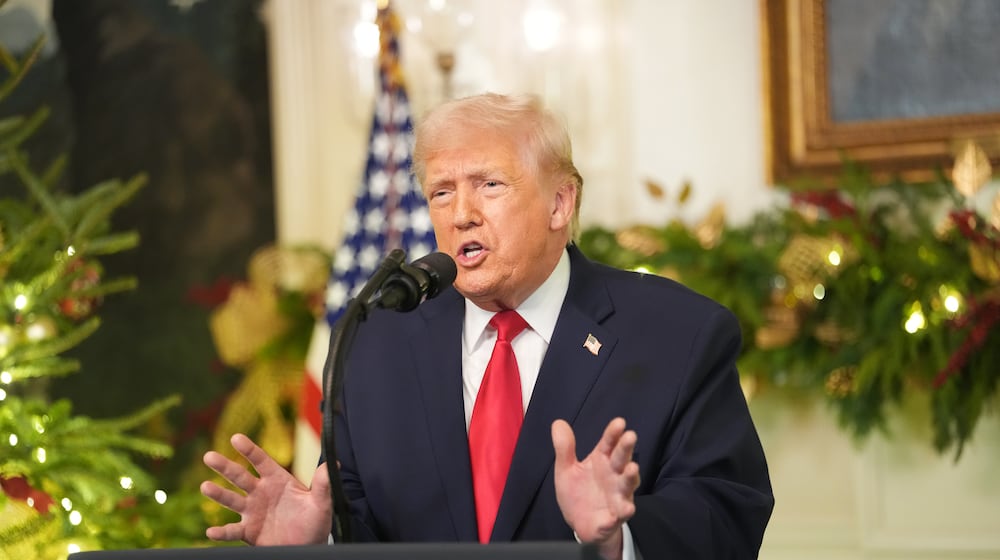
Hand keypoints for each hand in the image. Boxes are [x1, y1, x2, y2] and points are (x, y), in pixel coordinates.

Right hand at [200, 433, 332, 545]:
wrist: (308, 545)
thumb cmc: (314, 521)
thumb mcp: (322, 502)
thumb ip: (324, 483)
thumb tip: (334, 463)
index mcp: (277, 480)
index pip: (261, 461)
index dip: (249, 450)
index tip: (236, 438)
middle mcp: (260, 493)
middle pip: (240, 477)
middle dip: (224, 466)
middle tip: (208, 456)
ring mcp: (252, 512)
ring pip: (231, 500)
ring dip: (218, 494)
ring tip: (205, 487)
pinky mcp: (248, 532)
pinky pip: (232, 531)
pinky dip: (221, 532)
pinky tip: (210, 532)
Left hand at [552, 418, 639, 559]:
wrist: (580, 523)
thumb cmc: (578, 493)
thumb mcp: (566, 469)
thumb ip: (564, 448)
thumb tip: (558, 423)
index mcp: (602, 460)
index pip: (609, 443)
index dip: (613, 433)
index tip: (619, 422)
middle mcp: (614, 475)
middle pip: (622, 458)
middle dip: (626, 448)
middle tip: (630, 436)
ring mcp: (617, 495)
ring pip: (627, 484)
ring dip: (630, 477)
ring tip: (631, 469)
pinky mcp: (615, 515)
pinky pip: (621, 513)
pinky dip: (623, 511)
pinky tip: (625, 509)